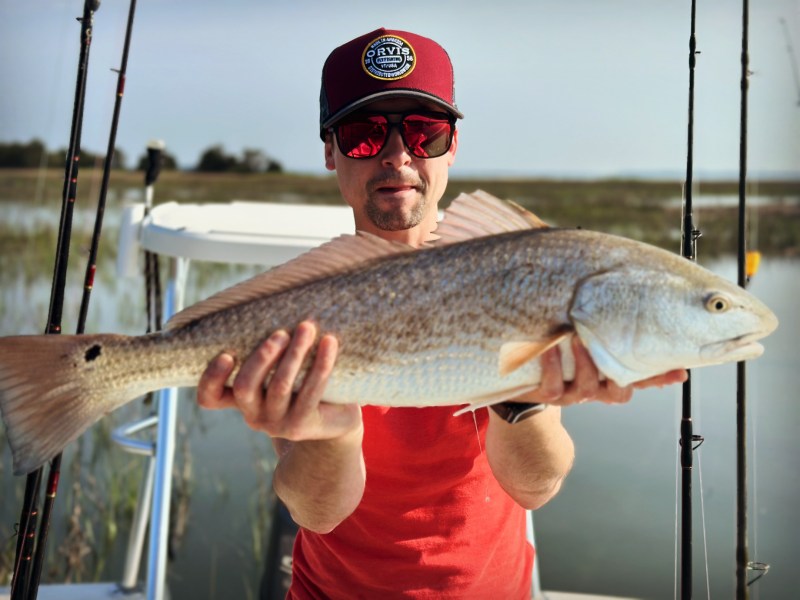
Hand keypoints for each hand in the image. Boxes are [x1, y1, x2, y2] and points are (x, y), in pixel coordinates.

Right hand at [197, 320, 361, 440]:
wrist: (335, 420)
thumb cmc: (303, 384)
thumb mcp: (280, 369)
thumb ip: (270, 348)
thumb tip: (273, 296)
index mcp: (241, 400)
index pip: (210, 397)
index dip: (212, 378)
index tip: (227, 354)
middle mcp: (254, 415)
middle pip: (245, 387)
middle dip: (262, 357)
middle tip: (281, 333)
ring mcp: (277, 424)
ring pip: (280, 387)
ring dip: (294, 354)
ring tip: (307, 328)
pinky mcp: (302, 426)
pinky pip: (311, 391)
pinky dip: (321, 364)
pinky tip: (329, 342)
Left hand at [516, 337, 686, 406]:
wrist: (531, 378)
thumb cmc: (567, 353)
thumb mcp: (591, 344)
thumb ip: (613, 333)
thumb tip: (639, 308)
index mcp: (612, 379)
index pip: (643, 380)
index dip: (661, 377)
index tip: (680, 371)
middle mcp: (598, 390)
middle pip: (619, 393)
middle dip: (620, 373)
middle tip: (615, 347)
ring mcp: (575, 394)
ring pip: (588, 388)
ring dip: (585, 363)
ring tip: (578, 339)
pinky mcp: (550, 394)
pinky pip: (554, 386)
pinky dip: (552, 365)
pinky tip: (550, 347)